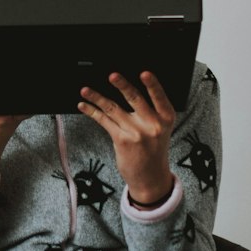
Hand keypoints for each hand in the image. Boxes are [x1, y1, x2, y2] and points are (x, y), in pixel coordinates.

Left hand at [78, 71, 175, 204]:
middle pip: (135, 99)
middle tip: (112, 75)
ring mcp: (136, 133)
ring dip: (97, 97)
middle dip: (122, 85)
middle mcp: (153, 125)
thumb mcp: (160, 130)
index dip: (153, 85)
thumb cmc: (153, 149)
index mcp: (166, 118)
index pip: (160, 98)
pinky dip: (92, 111)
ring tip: (85, 90)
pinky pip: (104, 121)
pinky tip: (84, 105)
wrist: (150, 177)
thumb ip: (151, 112)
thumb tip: (126, 89)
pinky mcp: (122, 140)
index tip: (144, 73)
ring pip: (113, 109)